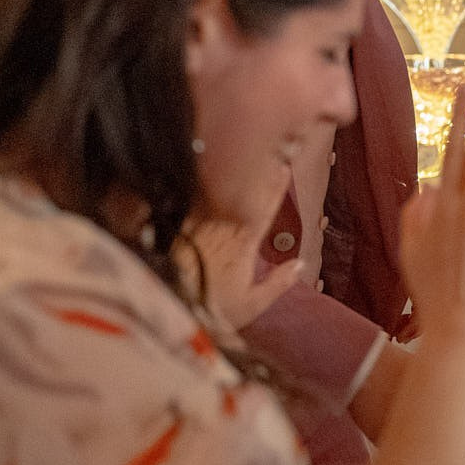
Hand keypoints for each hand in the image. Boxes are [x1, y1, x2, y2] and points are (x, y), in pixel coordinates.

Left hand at [175, 156, 298, 335]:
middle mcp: (222, 229)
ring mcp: (197, 226)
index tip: (283, 168)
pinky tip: (202, 178)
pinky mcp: (176, 228)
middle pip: (242, 196)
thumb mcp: (250, 305)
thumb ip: (276, 284)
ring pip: (219, 194)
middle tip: (266, 155)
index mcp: (243, 245)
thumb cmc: (211, 310)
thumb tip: (300, 264)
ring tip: (237, 160)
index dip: (275, 189)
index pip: (263, 210)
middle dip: (256, 175)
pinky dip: (201, 189)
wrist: (165, 306)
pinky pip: (192, 202)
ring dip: (230, 177)